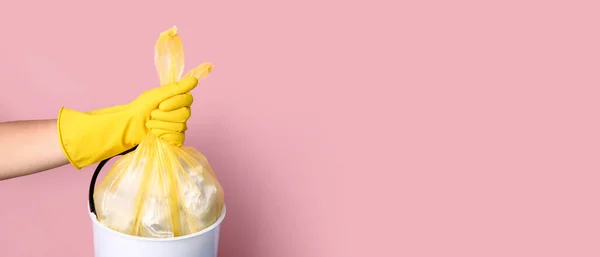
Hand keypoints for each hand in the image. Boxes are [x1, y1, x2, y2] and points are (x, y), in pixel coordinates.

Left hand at [58, 77, 197, 168]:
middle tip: (152, 114)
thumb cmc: (141, 108)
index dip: (175, 103)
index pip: (188, 100)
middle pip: (185, 114)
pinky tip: (155, 133)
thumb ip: (176, 88)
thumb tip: (195, 80)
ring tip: (150, 124)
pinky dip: (163, 136)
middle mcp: (182, 111)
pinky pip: (178, 138)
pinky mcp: (176, 138)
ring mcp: (179, 126)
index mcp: (179, 99)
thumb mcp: (156, 95)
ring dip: (161, 125)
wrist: (129, 125)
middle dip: (165, 116)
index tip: (161, 105)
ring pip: (180, 127)